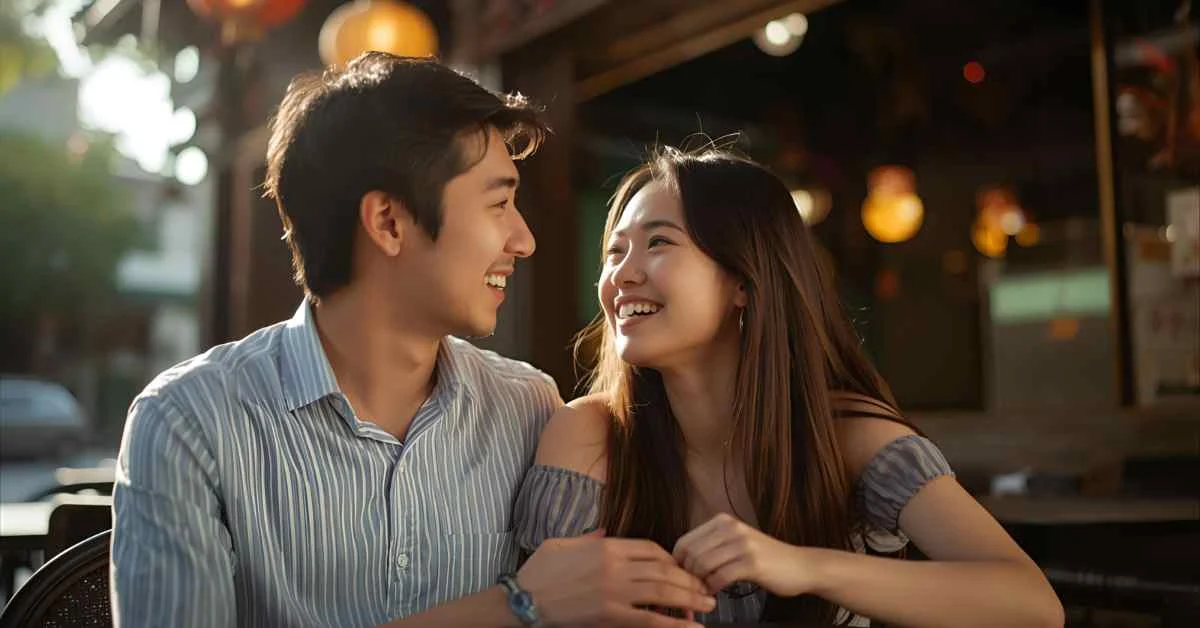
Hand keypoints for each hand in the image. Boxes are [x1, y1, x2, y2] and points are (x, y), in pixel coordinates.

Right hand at [517, 530, 715, 626]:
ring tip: (707, 605)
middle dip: (689, 579)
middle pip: (664, 569)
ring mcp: (613, 592)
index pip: (651, 548)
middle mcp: (614, 566)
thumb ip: (588, 539)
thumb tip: (605, 535)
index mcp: (605, 547)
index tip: (682, 568)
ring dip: (690, 599)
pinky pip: (650, 620)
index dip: (672, 559)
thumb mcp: (561, 544)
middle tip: (706, 587)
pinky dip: (674, 625)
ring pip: (663, 592)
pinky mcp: (610, 616)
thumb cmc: (537, 574)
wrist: (521, 602)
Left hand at [673, 513, 814, 597]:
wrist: (801, 566)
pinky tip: (717, 592)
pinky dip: (713, 588)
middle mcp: (731, 528)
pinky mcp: (752, 563)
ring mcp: (742, 544)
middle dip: (687, 576)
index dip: (678, 563)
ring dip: (699, 584)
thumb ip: (711, 547)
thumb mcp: (736, 543)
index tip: (681, 578)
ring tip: (705, 591)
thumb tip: (680, 562)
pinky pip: (719, 577)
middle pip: (690, 554)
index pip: (684, 541)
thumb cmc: (766, 559)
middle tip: (692, 589)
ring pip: (702, 565)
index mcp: (723, 521)